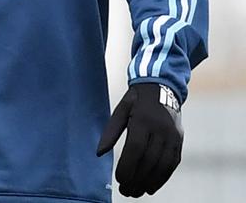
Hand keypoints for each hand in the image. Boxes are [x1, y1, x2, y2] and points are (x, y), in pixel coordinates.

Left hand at [96, 83, 183, 197]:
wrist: (162, 88)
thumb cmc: (136, 101)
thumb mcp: (120, 110)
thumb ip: (110, 132)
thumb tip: (99, 153)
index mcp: (144, 120)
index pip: (136, 149)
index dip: (128, 166)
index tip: (119, 180)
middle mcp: (161, 129)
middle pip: (149, 160)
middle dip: (137, 179)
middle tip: (126, 191)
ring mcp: (173, 136)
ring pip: (163, 165)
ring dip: (149, 182)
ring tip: (137, 192)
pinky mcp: (180, 141)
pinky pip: (172, 163)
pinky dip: (163, 177)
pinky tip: (151, 186)